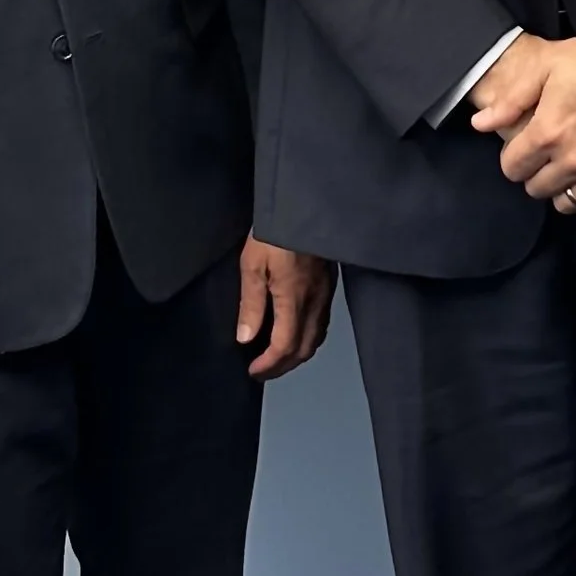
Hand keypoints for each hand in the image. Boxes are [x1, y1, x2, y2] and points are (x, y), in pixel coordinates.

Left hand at [236, 239, 335, 375]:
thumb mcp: (252, 265)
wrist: (304, 205)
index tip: (253, 371)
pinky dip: (308, 337)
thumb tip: (246, 338)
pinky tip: (295, 331)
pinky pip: (322, 322)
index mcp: (293, 299)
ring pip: (317, 338)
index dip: (269, 365)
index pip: (284, 346)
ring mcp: (325, 294)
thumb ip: (250, 304)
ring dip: (297, 354)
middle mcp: (314, 301)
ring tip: (276, 356)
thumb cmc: (275, 232)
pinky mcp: (329, 285)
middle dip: (283, 366)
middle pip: (304, 349)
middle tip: (262, 370)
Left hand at [470, 32, 575, 217]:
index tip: (523, 145)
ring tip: (567, 165)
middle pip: (536, 189)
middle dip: (536, 172)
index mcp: (549, 132)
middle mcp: (574, 160)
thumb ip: (511, 99)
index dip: (514, 155)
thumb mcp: (546, 65)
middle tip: (546, 153)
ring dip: (562, 187)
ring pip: (565, 204)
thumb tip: (480, 124)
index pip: (512, 169)